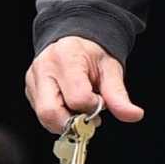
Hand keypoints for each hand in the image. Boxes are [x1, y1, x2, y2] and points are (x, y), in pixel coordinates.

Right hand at [25, 36, 143, 134]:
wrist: (74, 40)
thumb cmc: (93, 54)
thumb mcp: (111, 69)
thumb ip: (119, 95)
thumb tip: (134, 115)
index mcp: (66, 57)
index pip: (77, 98)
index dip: (92, 106)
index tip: (99, 100)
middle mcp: (44, 67)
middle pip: (50, 112)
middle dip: (72, 123)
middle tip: (88, 117)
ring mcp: (33, 79)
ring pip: (43, 117)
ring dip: (65, 122)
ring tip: (79, 110)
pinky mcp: (30, 89)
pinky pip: (41, 114)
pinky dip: (58, 117)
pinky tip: (69, 106)